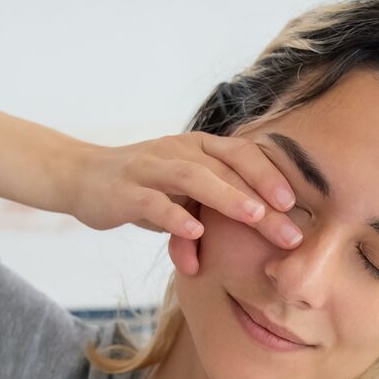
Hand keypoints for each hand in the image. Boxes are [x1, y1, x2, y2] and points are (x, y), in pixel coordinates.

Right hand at [68, 131, 302, 275]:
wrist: (82, 178)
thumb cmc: (145, 188)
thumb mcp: (186, 191)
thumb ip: (219, 204)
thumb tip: (266, 229)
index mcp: (198, 146)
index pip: (242, 153)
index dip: (270, 174)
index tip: (297, 203)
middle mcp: (177, 150)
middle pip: (227, 169)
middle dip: (262, 197)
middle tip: (290, 229)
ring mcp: (149, 168)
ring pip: (193, 177)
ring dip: (227, 196)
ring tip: (255, 217)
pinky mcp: (124, 191)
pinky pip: (153, 203)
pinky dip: (175, 217)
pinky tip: (196, 232)